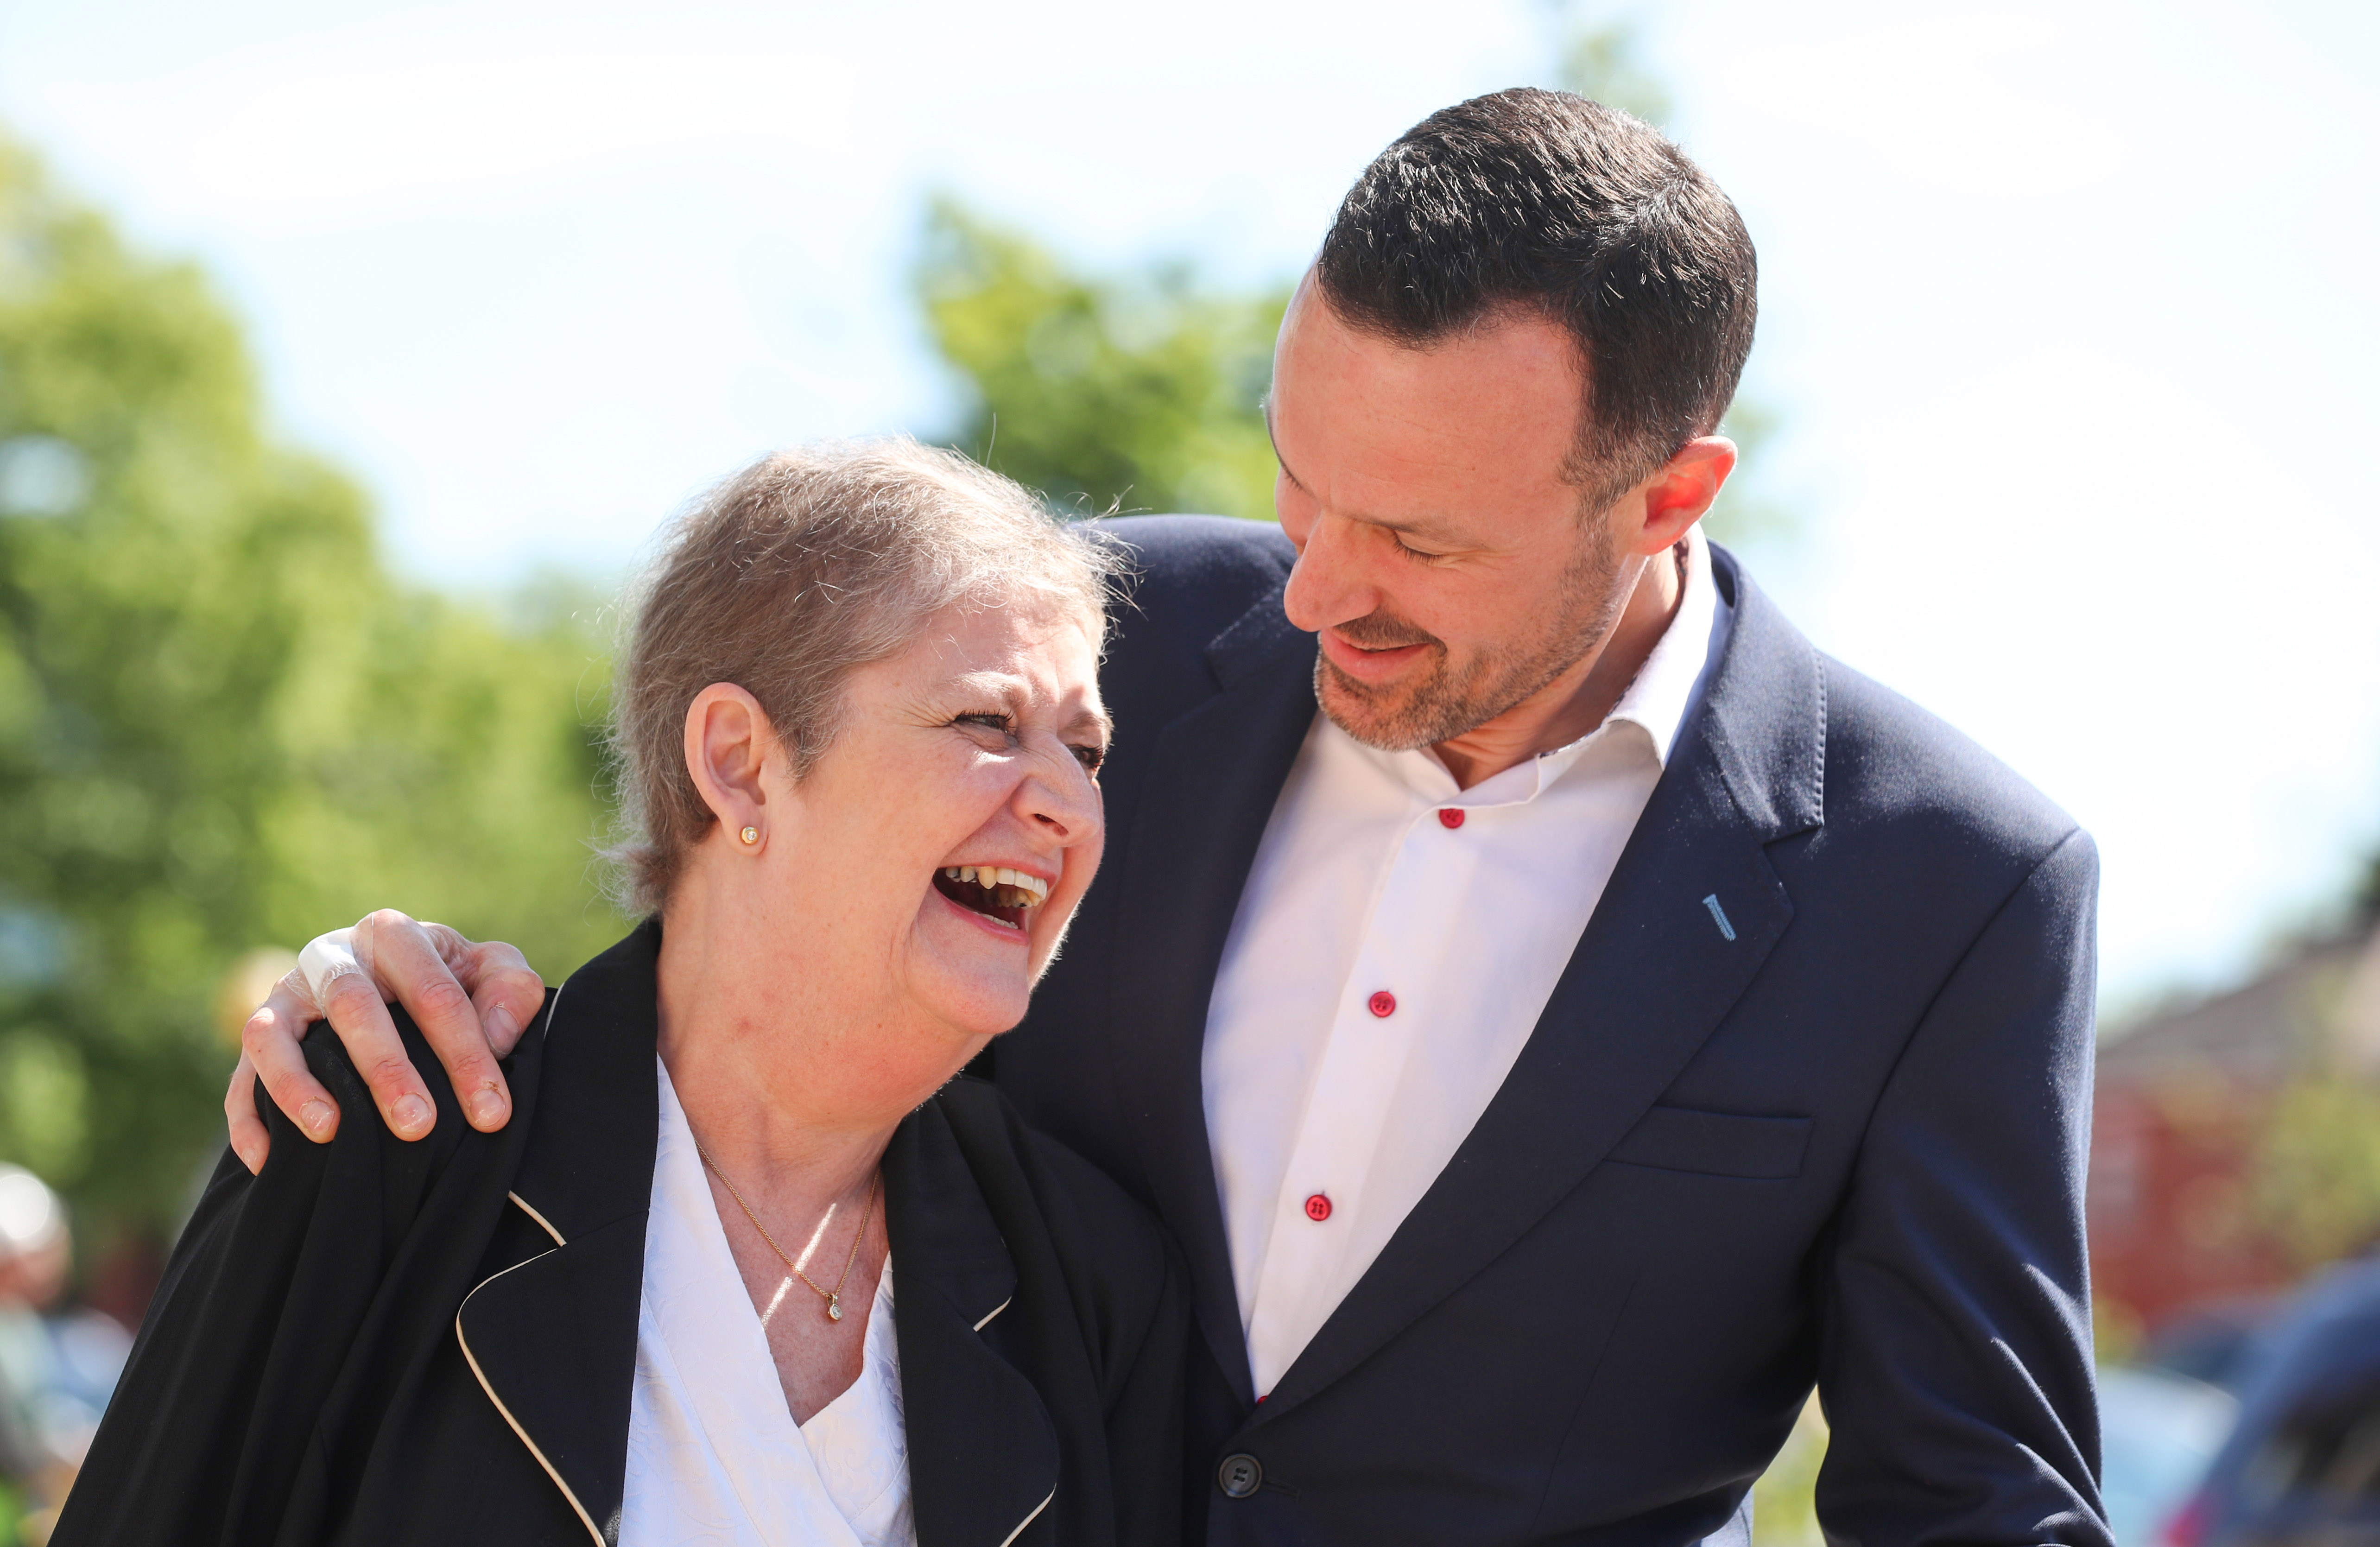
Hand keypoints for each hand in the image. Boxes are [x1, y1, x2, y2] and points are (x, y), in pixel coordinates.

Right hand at [226, 911, 545, 1172]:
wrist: (396, 980)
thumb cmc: (456, 982)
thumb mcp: (493, 974)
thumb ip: (510, 992)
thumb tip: (497, 1035)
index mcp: (395, 935)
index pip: (435, 992)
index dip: (466, 1054)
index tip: (491, 1113)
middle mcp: (333, 956)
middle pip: (355, 1006)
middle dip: (387, 1069)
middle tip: (417, 1126)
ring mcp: (286, 993)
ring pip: (274, 1032)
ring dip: (297, 1084)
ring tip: (329, 1132)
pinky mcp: (259, 1031)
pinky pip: (240, 1074)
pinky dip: (248, 1116)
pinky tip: (269, 1161)